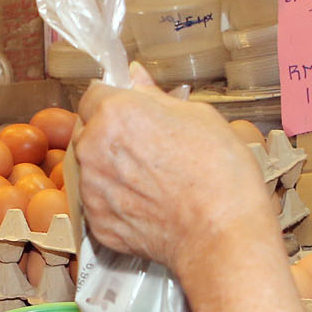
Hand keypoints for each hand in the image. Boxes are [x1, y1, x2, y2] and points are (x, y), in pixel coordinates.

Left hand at [76, 68, 272, 280]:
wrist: (222, 236)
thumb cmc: (220, 173)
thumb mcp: (199, 117)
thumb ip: (155, 95)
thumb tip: (135, 76)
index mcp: (115, 113)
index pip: (94, 94)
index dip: (116, 102)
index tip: (134, 113)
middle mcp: (93, 149)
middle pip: (89, 132)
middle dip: (111, 136)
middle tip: (151, 150)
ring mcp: (91, 190)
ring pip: (93, 169)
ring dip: (113, 170)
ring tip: (154, 183)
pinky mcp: (98, 224)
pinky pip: (101, 204)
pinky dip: (119, 203)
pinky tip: (151, 206)